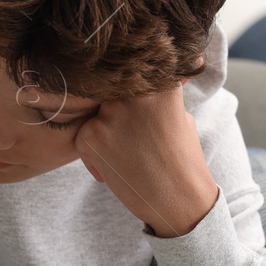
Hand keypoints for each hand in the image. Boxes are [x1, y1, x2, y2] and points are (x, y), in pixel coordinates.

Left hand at [74, 62, 217, 237]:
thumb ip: (157, 93)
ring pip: (97, 110)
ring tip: (129, 151)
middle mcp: (134, 91)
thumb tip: (145, 76)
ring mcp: (111, 113)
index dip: (130, 78)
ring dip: (106, 127)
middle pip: (111, 86)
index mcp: (160, 81)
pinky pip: (84, 134)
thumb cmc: (182, 158)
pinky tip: (115, 166)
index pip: (134, 67)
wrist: (179, 199)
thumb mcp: (179, 113)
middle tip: (132, 132)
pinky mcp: (92, 135)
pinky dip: (94, 152)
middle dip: (116, 105)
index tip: (135, 95)